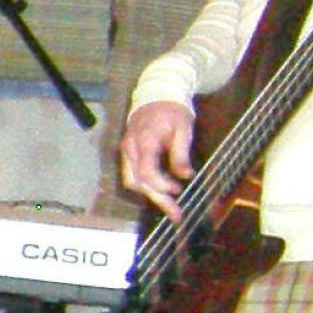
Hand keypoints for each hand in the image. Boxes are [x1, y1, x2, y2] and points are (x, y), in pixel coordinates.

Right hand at [119, 97, 194, 214]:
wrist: (156, 96)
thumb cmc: (172, 111)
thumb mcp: (183, 129)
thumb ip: (181, 153)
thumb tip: (185, 176)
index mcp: (143, 140)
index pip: (145, 171)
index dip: (161, 184)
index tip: (179, 189)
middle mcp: (130, 148)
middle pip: (136, 181)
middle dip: (157, 199)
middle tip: (177, 216)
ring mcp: (127, 151)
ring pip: (132, 181)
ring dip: (152, 196)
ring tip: (172, 208)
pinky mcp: (129, 154)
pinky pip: (134, 175)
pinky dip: (148, 187)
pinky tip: (163, 193)